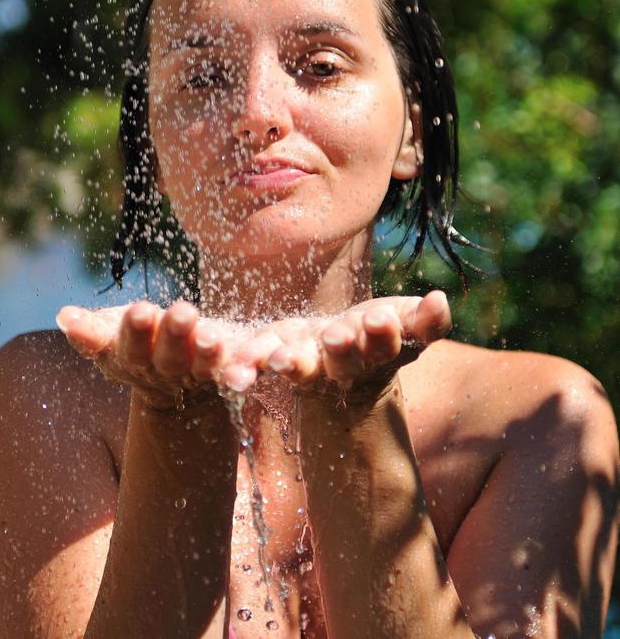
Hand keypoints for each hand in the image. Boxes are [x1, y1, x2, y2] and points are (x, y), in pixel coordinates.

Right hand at [55, 300, 254, 409]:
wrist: (177, 380)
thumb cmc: (138, 342)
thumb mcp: (112, 334)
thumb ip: (91, 330)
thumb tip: (64, 315)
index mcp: (134, 361)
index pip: (131, 349)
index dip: (136, 333)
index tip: (141, 310)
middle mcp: (167, 373)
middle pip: (170, 359)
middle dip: (175, 336)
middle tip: (183, 312)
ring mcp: (202, 375)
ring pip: (207, 369)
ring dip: (210, 354)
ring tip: (214, 335)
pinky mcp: (234, 370)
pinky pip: (245, 369)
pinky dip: (255, 363)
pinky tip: (268, 352)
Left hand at [219, 291, 450, 398]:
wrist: (336, 355)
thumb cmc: (377, 330)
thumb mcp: (403, 324)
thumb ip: (424, 321)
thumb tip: (442, 300)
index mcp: (372, 354)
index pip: (381, 346)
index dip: (381, 336)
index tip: (379, 318)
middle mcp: (336, 367)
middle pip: (335, 364)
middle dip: (335, 353)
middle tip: (334, 337)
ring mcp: (301, 366)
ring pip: (291, 369)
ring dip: (280, 365)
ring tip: (266, 362)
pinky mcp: (266, 357)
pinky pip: (250, 360)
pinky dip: (240, 360)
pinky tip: (227, 355)